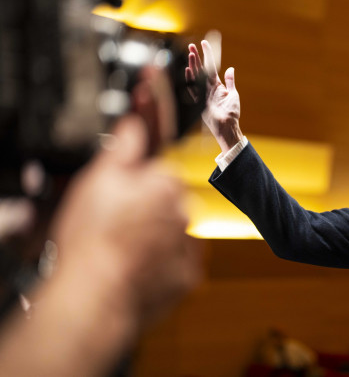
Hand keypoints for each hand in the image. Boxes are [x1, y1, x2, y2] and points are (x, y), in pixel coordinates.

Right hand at [50, 115, 199, 325]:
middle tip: (117, 224)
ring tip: (123, 249)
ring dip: (157, 237)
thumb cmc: (93, 238)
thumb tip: (136, 123)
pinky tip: (137, 267)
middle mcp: (186, 211)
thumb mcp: (97, 179)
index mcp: (167, 182)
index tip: (121, 195)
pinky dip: (162, 265)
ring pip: (174, 233)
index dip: (137, 182)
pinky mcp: (187, 276)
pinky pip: (177, 264)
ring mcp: (188, 245)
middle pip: (169, 203)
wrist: (95, 293)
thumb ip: (124, 146)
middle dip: (149, 210)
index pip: (161, 172)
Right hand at [185, 40, 242, 152]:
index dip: (208, 54)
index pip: (210, 67)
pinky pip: (193, 89)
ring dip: (193, 65)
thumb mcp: (233, 94)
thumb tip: (231, 68)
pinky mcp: (200, 103)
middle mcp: (208, 88)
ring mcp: (203, 94)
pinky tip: (187, 71)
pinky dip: (190, 80)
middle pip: (200, 70)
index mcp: (216, 85)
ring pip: (196, 77)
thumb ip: (230, 81)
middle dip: (196, 57)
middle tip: (191, 45)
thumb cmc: (231, 113)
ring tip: (190, 54)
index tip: (204, 43)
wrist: (228, 127)